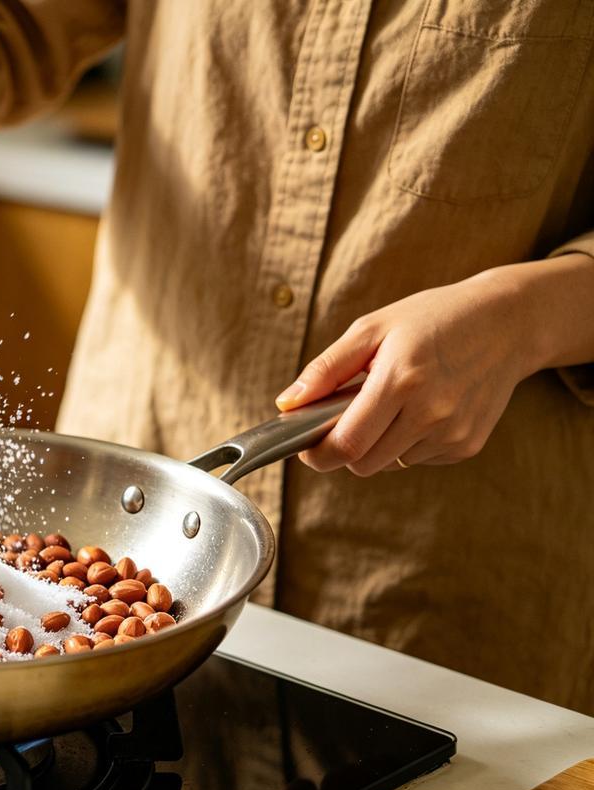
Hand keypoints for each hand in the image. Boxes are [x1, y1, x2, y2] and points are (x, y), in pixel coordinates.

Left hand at [274, 267, 543, 474]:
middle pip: (364, 463)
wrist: (508, 322)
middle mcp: (431, 413)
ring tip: (391, 404)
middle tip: (345, 419)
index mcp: (401, 381)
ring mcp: (453, 433)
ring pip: (389, 464)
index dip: (318, 454)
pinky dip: (407, 443)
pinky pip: (417, 459)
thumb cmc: (434, 319)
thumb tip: (287, 403)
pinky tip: (421, 409)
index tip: (306, 447)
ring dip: (377, 445)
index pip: (346, 445)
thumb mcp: (373, 328)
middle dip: (344, 449)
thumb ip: (326, 369)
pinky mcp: (468, 445)